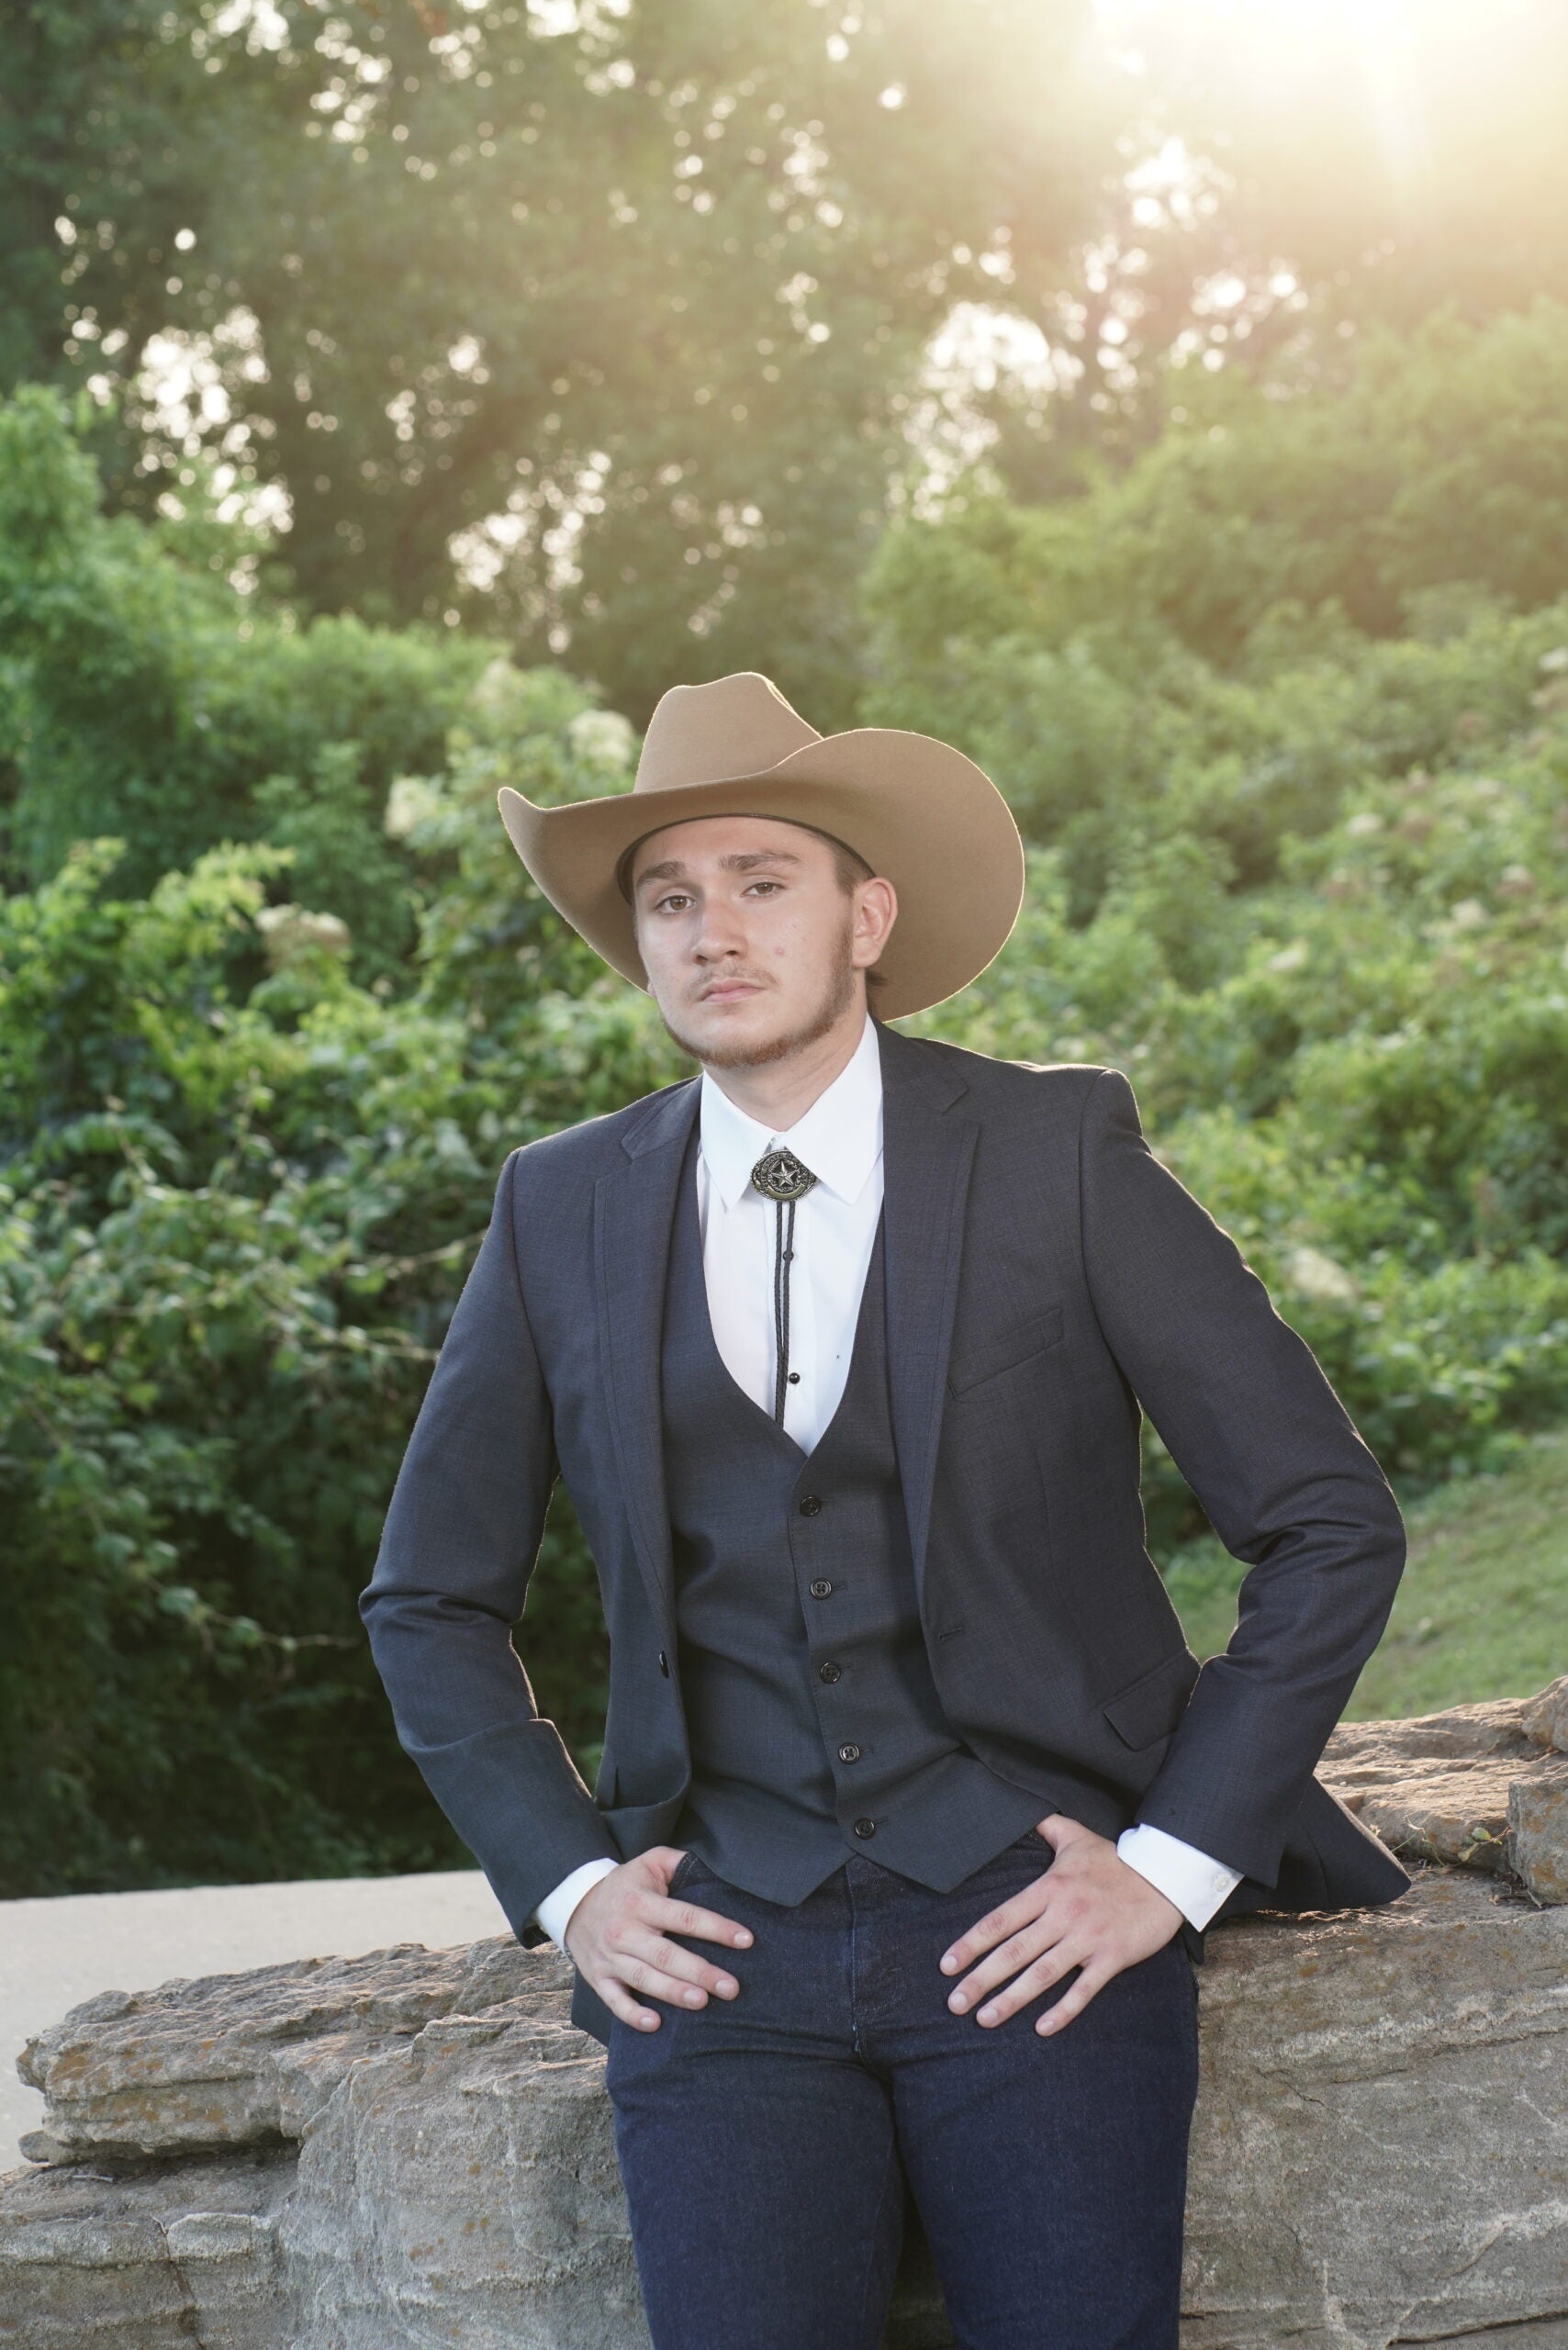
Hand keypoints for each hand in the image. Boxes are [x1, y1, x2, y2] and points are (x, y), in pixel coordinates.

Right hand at [563, 1846, 754, 2031]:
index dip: (716, 1928)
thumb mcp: (648, 1862)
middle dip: (701, 1972)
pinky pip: (614, 2001)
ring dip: (674, 1992)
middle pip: (666, 1954)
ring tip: (702, 2002)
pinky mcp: (599, 1979)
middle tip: (731, 1987)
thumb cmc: (624, 1886)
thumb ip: (678, 1862)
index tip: (746, 1940)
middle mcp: (625, 1931)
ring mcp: (611, 1958)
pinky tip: (655, 2024)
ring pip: (644, 1979)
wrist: (575, 1905)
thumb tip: (711, 1870)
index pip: (685, 1917)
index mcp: (641, 1902)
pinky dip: (633, 2015)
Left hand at [938, 1814, 1182, 2035]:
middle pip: (1014, 1952)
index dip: (971, 1943)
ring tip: (985, 2019)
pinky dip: (1063, 2009)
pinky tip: (1042, 2028)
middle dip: (981, 1979)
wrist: (1165, 1876)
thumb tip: (1022, 1810)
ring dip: (1012, 1999)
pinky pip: (1084, 1989)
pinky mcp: (1112, 1957)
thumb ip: (1046, 1826)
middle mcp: (1063, 1915)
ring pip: (1042, 1973)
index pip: (1000, 1920)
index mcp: (1049, 1888)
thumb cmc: (1116, 1859)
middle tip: (955, 2003)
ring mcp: (1087, 1938)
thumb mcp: (1077, 1836)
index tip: (947, 1965)